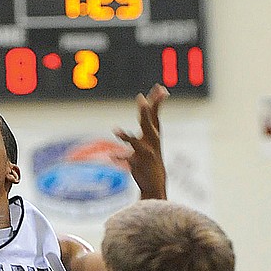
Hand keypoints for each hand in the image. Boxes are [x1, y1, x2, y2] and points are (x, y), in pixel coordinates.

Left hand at [113, 83, 167, 199]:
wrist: (156, 183)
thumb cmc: (151, 157)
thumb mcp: (151, 138)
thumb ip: (148, 120)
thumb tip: (145, 100)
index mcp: (154, 134)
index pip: (156, 115)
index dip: (157, 101)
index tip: (159, 88)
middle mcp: (151, 143)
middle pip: (148, 125)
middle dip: (145, 112)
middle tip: (141, 99)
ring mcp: (145, 154)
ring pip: (135, 144)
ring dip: (126, 137)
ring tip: (115, 131)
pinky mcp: (138, 165)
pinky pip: (127, 161)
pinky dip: (120, 158)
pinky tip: (111, 156)